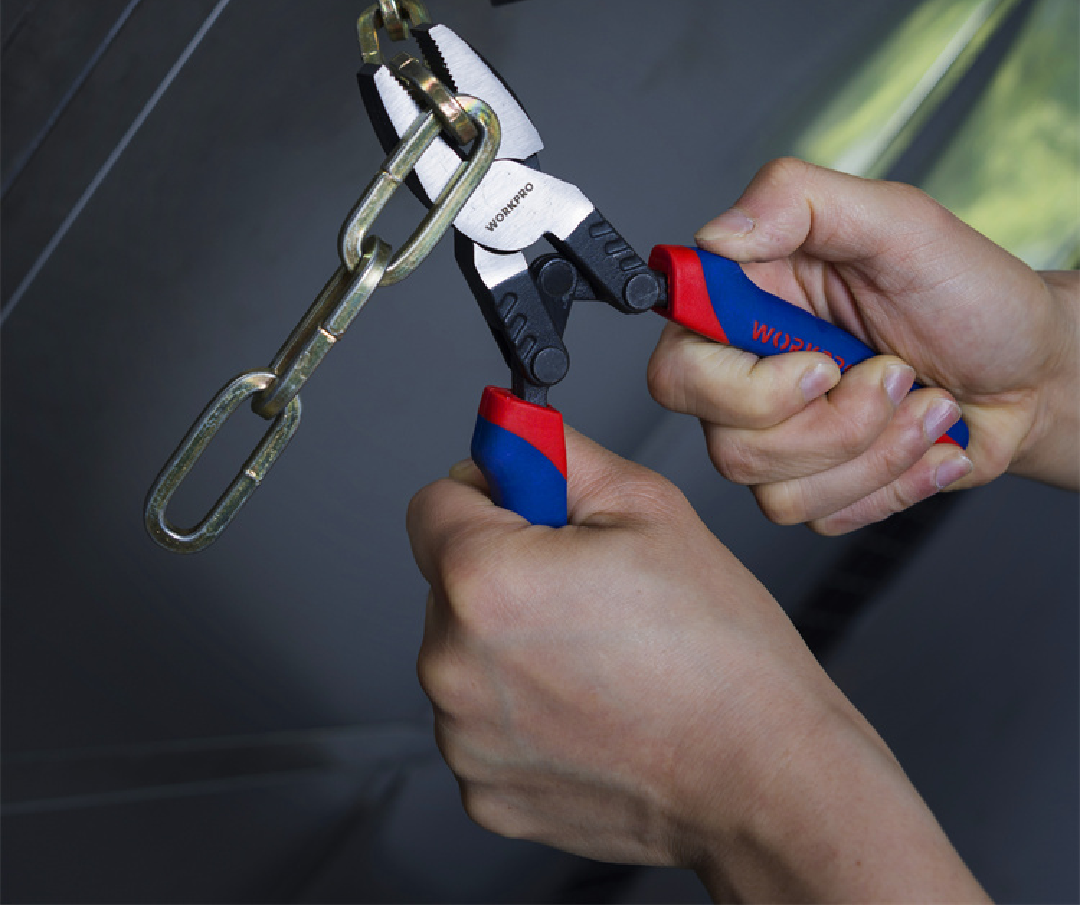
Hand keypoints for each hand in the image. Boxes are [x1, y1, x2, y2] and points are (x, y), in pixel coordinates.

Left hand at [407, 429, 987, 901]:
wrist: (762, 775)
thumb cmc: (720, 652)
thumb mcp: (647, 507)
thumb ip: (560, 455)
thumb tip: (516, 431)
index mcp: (483, 580)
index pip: (435, 502)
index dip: (490, 494)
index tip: (532, 509)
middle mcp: (452, 663)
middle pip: (448, 579)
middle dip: (505, 569)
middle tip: (586, 588)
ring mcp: (465, 736)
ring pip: (465, 651)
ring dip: (511, 642)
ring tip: (598, 657)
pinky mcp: (484, 789)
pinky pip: (483, 718)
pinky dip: (524, 708)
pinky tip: (590, 709)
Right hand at [648, 158, 1077, 533]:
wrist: (1032, 368)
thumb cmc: (966, 292)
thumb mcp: (895, 221)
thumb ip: (796, 199)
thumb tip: (717, 234)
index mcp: (746, 308)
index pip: (676, 366)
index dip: (735, 385)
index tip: (817, 363)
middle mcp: (747, 376)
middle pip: (726, 441)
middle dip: (832, 423)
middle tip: (893, 373)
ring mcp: (778, 437)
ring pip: (774, 488)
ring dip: (874, 449)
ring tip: (921, 399)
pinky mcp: (813, 484)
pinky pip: (818, 513)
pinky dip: (890, 480)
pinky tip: (923, 439)